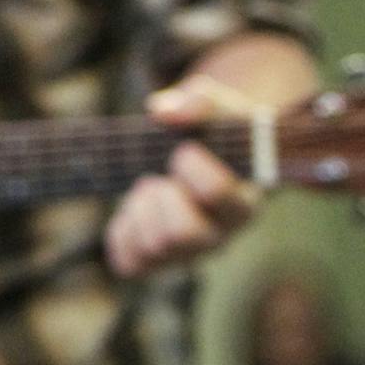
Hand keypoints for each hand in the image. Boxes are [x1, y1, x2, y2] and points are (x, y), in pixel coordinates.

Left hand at [104, 77, 265, 277]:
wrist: (206, 154)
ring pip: (154, 248)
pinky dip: (121, 234)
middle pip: (184, 235)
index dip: (193, 168)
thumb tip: (162, 112)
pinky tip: (133, 207)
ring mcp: (187, 252)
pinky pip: (128, 263)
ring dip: (140, 210)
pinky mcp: (156, 259)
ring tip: (149, 186)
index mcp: (242, 201)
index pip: (219, 196)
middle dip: (162, 197)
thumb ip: (197, 101)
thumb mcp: (215, 104)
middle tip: (161, 175)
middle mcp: (220, 236)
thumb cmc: (215, 129)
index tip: (184, 148)